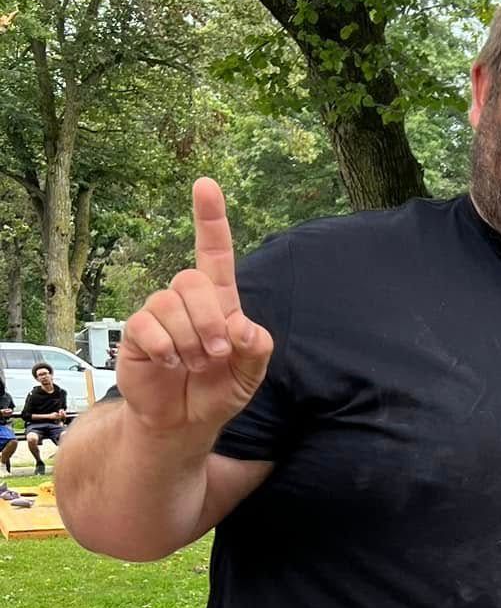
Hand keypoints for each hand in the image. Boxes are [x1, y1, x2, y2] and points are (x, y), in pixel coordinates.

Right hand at [116, 178, 272, 438]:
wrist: (184, 422)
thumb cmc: (217, 391)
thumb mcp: (250, 375)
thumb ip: (257, 349)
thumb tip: (242, 328)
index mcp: (219, 302)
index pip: (214, 253)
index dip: (210, 220)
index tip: (205, 185)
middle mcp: (186, 301)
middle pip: (192, 280)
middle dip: (209, 319)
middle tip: (216, 354)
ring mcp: (159, 315)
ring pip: (169, 303)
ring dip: (188, 340)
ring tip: (192, 364)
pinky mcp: (137, 334)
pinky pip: (146, 326)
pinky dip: (164, 350)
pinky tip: (170, 365)